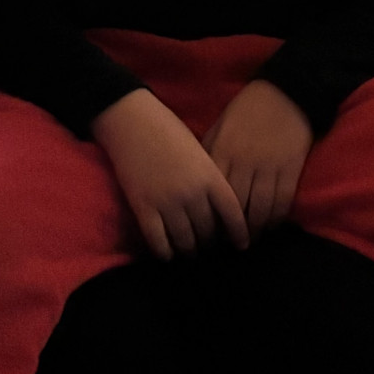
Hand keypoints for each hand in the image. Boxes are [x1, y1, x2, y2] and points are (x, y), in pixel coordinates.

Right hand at [91, 89, 247, 258]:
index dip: (239, 233)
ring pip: (185, 242)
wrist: (132, 120)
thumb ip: (210, 179)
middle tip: (208, 246)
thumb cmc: (167, 130)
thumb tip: (217, 208)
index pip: (233, 214)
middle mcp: (192, 193)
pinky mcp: (143, 208)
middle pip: (208, 232)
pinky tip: (167, 253)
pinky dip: (165, 253)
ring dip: (188, 250)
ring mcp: (167, 203)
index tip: (241, 245)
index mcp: (210, 176)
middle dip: (209, 243)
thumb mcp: (199, 152)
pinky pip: (158, 242)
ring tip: (189, 251)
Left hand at [201, 80, 311, 241]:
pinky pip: (282, 202)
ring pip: (259, 209)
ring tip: (250, 239)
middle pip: (235, 206)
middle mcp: (244, 163)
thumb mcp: (220, 125)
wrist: (286, 92)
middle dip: (231, 229)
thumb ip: (209, 151)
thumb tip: (196, 177)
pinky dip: (276, 219)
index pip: (212, 192)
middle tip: (227, 243)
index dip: (209, 215)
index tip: (206, 230)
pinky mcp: (291, 169)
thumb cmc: (248, 109)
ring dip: (255, 229)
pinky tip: (271, 226)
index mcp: (222, 151)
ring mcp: (269, 167)